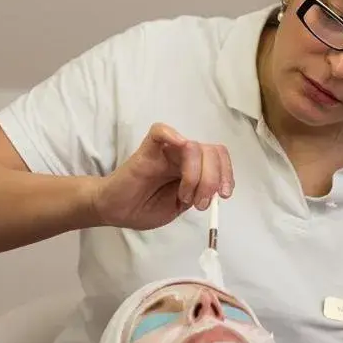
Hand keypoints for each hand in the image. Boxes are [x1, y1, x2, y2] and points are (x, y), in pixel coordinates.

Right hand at [94, 123, 233, 229]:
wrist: (116, 211)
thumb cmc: (144, 208)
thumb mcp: (179, 207)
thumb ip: (198, 195)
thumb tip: (218, 190)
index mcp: (193, 167)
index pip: (219, 157)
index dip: (227, 174)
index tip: (224, 195)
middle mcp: (182, 155)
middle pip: (211, 152)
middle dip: (212, 179)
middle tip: (201, 203)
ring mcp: (166, 150)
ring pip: (193, 146)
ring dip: (196, 175)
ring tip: (183, 196)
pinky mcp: (147, 150)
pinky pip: (160, 131)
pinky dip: (172, 135)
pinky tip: (178, 148)